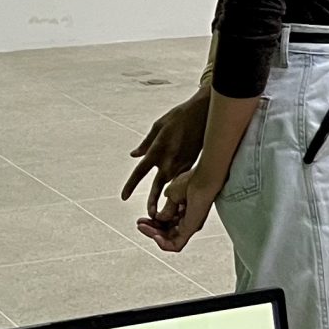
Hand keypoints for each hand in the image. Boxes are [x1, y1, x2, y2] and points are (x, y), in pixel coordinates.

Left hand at [123, 91, 209, 211]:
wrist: (205, 113)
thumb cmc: (180, 116)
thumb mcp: (158, 126)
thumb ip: (145, 144)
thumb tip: (134, 155)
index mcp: (157, 150)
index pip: (140, 172)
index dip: (130, 185)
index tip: (123, 197)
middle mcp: (169, 161)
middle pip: (157, 187)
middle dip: (152, 202)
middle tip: (149, 215)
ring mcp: (182, 164)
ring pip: (171, 185)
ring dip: (167, 197)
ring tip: (161, 211)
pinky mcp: (193, 163)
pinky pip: (182, 177)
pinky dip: (178, 185)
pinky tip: (178, 194)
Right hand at [137, 167, 219, 251]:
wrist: (202, 179)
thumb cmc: (192, 181)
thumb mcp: (172, 195)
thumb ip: (166, 209)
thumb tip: (159, 218)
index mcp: (184, 211)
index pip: (165, 223)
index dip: (152, 223)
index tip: (141, 220)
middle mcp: (188, 220)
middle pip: (166, 232)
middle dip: (150, 229)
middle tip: (140, 224)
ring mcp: (190, 226)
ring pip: (169, 240)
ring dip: (154, 235)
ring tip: (143, 228)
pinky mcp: (191, 230)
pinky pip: (177, 245)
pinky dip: (164, 244)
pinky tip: (154, 236)